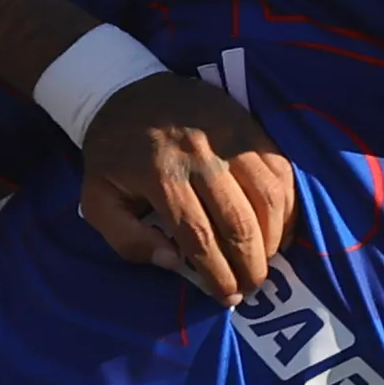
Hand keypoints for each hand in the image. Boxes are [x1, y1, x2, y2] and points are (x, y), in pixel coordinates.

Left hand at [77, 71, 296, 303]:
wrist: (126, 88)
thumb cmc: (112, 152)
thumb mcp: (97, 199)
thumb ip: (126, 239)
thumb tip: (172, 262)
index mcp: (161, 176)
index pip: (199, 236)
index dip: (218, 273)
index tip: (227, 296)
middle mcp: (202, 155)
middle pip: (239, 221)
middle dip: (251, 263)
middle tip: (252, 287)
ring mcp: (230, 136)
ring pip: (268, 195)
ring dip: (274, 236)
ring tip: (266, 259)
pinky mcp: (249, 124)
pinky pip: (280, 168)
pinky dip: (287, 202)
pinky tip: (279, 226)